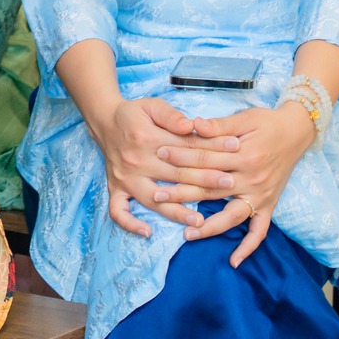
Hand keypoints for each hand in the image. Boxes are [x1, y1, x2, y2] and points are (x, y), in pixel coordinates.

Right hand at [86, 96, 225, 237]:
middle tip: (230, 185)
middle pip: (176, 176)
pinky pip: (118, 211)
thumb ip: (171, 115)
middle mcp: (136, 162)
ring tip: (199, 221)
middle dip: (205, 181)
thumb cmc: (133, 113)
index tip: (235, 150)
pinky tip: (148, 233)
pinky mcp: (116, 188)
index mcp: (147, 139)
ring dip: (176, 212)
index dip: (212, 148)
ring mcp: (125, 179)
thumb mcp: (152, 105)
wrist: (103, 120)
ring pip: (153, 200)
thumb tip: (190, 125)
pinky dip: (130, 224)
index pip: (186, 147)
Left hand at [173, 103, 318, 265]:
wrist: (297, 131)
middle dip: (182, 193)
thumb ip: (218, 125)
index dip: (181, 156)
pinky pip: (260, 231)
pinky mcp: (269, 204)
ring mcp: (261, 195)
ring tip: (186, 234)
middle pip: (211, 189)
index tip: (159, 155)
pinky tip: (234, 261)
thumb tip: (192, 124)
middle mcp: (252, 179)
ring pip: (231, 216)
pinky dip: (248, 247)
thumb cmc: (267, 122)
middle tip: (157, 196)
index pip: (205, 159)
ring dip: (209, 227)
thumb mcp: (244, 117)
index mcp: (243, 155)